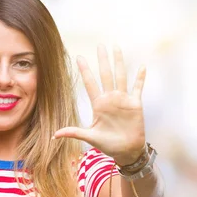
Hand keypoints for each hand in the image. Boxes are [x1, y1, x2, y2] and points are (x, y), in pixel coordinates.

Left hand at [53, 45, 146, 164]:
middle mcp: (110, 98)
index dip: (85, 71)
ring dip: (119, 62)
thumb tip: (55, 135)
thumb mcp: (90, 137)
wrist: (126, 151)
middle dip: (102, 60)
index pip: (90, 83)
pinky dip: (140, 77)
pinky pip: (138, 87)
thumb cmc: (108, 144)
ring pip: (120, 76)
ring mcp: (123, 100)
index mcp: (98, 105)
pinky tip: (141, 66)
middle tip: (100, 45)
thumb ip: (74, 132)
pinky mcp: (135, 104)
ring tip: (117, 48)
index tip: (79, 58)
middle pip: (105, 75)